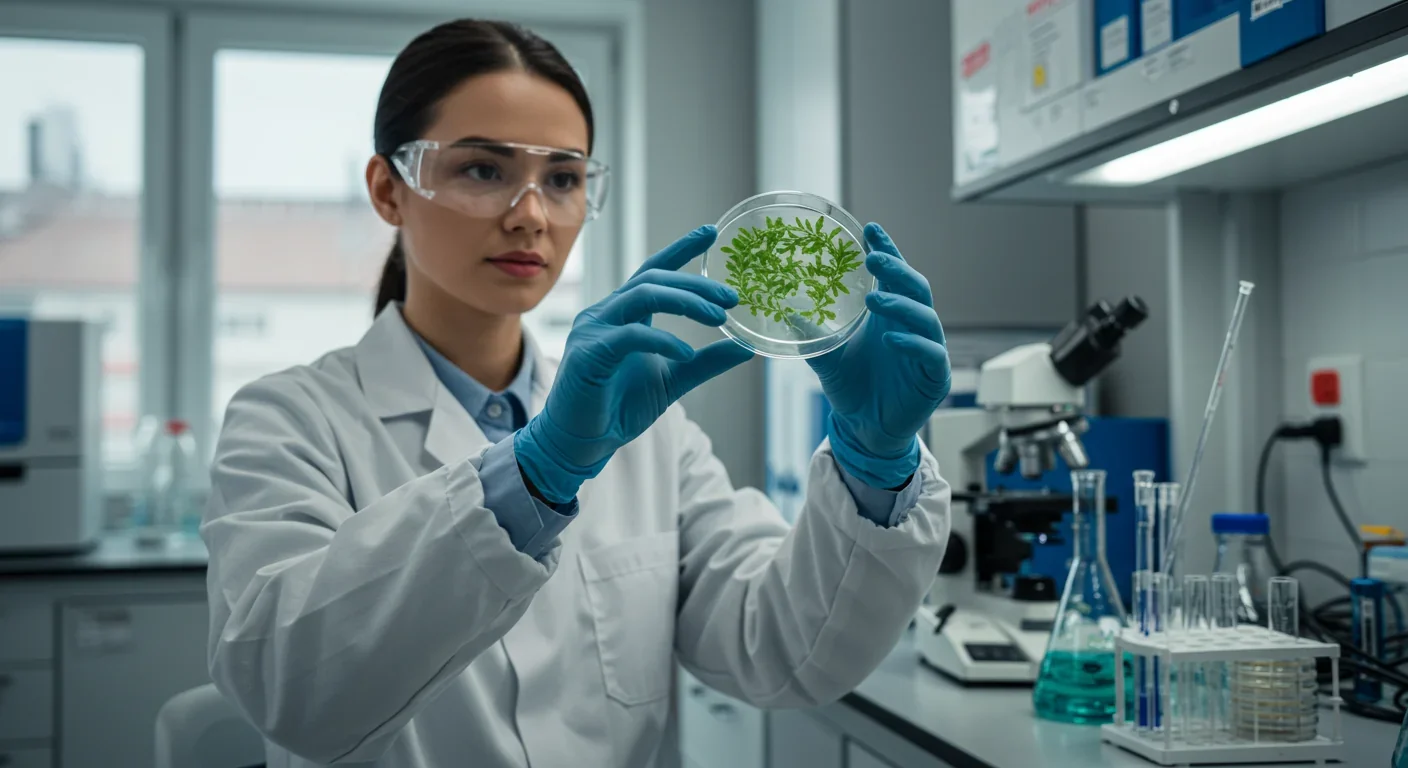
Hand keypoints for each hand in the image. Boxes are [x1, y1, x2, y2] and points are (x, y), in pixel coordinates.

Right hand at [514, 226, 754, 503]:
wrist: (582, 443)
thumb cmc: (618, 407)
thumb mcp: (674, 379)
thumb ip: (707, 362)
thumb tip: (746, 347)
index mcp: (624, 314)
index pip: (653, 271)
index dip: (681, 249)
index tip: (710, 232)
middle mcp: (606, 314)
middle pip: (653, 280)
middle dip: (695, 284)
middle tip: (730, 297)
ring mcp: (593, 330)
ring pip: (641, 295)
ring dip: (684, 301)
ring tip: (716, 316)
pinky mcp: (588, 354)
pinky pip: (629, 335)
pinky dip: (662, 339)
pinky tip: (686, 352)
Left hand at [807, 223, 950, 488]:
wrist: (865, 428)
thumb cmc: (851, 386)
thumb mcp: (826, 357)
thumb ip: (811, 335)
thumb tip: (783, 311)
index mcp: (890, 314)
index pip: (893, 275)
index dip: (887, 250)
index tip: (870, 229)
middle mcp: (912, 326)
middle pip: (915, 287)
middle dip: (896, 269)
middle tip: (872, 258)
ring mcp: (927, 349)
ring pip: (925, 317)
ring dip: (901, 304)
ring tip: (873, 299)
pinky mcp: (934, 376)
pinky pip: (930, 354)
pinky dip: (912, 343)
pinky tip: (891, 338)